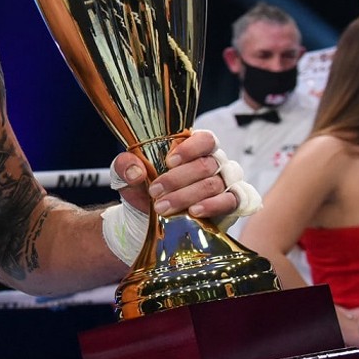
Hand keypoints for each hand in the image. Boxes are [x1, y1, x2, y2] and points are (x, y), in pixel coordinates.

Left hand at [112, 130, 258, 222]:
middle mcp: (215, 162)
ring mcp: (225, 183)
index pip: (206, 139)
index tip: (168, 162)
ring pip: (215, 184)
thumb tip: (135, 171)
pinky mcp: (230, 205)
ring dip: (186, 196)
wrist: (148, 219)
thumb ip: (125, 166)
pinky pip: (233, 201)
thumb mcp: (127, 176)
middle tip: (154, 192)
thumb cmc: (145, 189)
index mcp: (195, 148)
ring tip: (162, 207)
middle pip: (206, 164)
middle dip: (177, 179)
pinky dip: (214, 205)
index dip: (190, 148)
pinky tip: (194, 211)